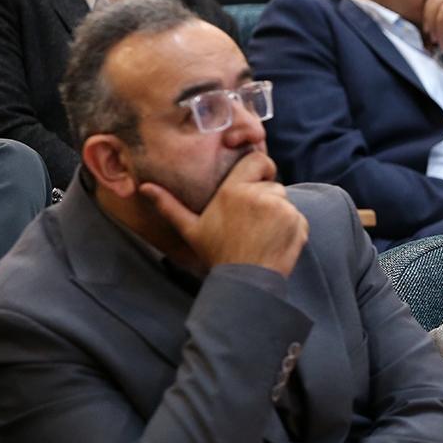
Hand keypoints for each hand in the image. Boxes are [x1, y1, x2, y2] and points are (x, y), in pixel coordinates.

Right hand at [140, 151, 308, 276]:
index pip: (258, 160)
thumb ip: (169, 205)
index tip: (255, 183)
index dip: (260, 169)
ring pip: (285, 200)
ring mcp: (282, 208)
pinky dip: (291, 227)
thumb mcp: (191, 229)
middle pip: (272, 184)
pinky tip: (274, 241)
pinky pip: (298, 217)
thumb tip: (144, 187)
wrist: (244, 281)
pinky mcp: (297, 222)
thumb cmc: (217, 254)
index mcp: (234, 190)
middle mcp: (260, 194)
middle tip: (251, 221)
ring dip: (278, 213)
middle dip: (266, 197)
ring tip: (261, 234)